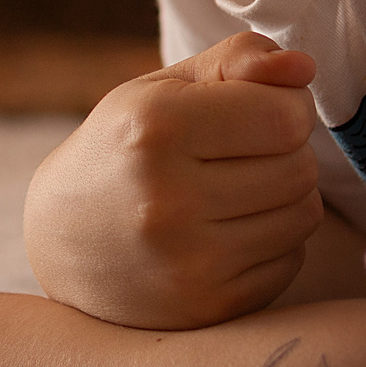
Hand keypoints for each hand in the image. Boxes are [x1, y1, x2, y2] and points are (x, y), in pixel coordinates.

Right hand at [23, 31, 322, 329]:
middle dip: (285, 150)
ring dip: (284, 196)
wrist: (62, 240)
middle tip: (242, 149)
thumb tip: (303, 66)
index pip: (285, 117)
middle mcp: (169, 198)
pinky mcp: (209, 304)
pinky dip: (273, 241)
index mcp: (155, 127)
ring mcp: (189, 261)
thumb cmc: (122, 148)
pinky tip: (227, 229)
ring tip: (235, 187)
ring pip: (303, 215)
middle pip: (299, 167)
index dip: (286, 105)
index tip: (257, 107)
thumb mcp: (161, 88)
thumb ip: (233, 62)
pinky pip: (290, 261)